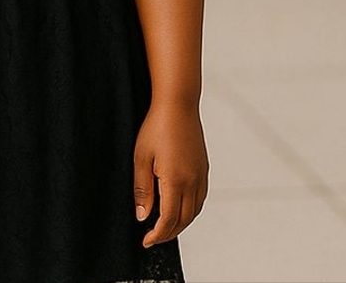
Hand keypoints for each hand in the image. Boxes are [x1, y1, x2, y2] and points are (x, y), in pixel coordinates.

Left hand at [133, 100, 208, 247]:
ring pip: (194, 212)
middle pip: (183, 220)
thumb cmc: (157, 126)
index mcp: (175, 181)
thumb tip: (142, 216)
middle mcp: (192, 182)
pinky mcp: (204, 169)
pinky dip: (190, 210)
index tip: (146, 240)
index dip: (157, 234)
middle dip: (168, 233)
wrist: (178, 104)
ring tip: (164, 227)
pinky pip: (200, 199)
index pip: (168, 220)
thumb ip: (143, 189)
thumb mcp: (141, 157)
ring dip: (180, 224)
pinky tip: (180, 208)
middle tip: (153, 237)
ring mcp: (201, 176)